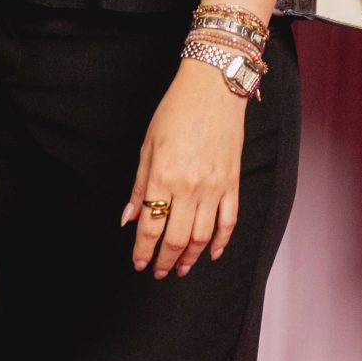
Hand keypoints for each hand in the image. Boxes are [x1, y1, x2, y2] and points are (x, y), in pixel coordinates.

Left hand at [123, 61, 247, 278]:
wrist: (213, 88)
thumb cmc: (176, 111)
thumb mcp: (148, 146)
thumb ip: (140, 186)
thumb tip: (129, 218)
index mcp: (163, 177)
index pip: (151, 228)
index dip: (143, 251)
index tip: (139, 263)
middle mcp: (190, 187)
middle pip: (176, 238)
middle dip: (165, 261)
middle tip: (158, 272)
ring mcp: (215, 187)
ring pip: (202, 236)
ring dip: (190, 257)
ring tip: (181, 268)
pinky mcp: (232, 182)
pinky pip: (229, 220)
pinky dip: (222, 241)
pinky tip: (213, 252)